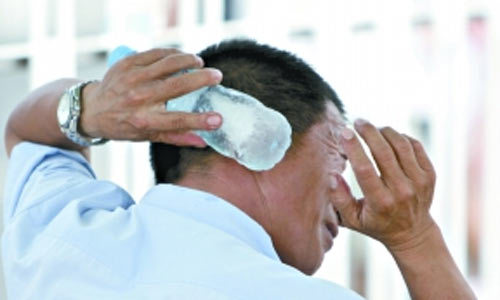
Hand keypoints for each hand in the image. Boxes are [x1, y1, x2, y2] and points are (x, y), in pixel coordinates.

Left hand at [80, 48, 222, 146]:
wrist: (92, 109)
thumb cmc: (124, 126)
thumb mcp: (148, 136)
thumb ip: (176, 137)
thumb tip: (204, 142)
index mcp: (144, 121)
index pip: (178, 121)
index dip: (200, 121)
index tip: (219, 119)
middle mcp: (138, 99)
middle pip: (178, 86)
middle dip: (202, 79)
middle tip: (217, 76)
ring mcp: (132, 78)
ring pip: (169, 63)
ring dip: (189, 60)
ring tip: (200, 62)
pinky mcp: (128, 63)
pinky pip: (157, 53)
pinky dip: (173, 53)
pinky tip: (182, 56)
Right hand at [331, 119, 436, 251]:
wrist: (411, 233)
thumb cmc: (375, 224)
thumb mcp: (352, 219)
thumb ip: (339, 198)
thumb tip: (332, 175)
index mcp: (380, 203)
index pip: (365, 169)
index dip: (354, 148)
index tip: (344, 132)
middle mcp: (402, 192)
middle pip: (384, 152)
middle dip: (368, 132)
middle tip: (357, 121)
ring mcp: (419, 182)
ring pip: (401, 145)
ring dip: (384, 131)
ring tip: (372, 128)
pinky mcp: (430, 175)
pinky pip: (414, 146)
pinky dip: (400, 137)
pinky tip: (388, 137)